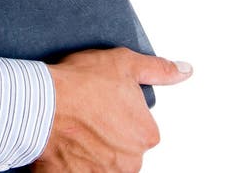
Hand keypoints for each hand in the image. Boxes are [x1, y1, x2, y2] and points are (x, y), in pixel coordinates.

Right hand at [32, 47, 192, 171]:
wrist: (42, 103)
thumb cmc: (82, 83)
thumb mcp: (124, 63)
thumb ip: (158, 69)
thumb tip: (184, 70)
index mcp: (146, 135)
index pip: (140, 125)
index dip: (120, 109)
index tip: (103, 99)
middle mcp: (130, 161)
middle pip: (122, 146)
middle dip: (106, 132)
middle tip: (86, 111)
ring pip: (101, 159)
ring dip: (89, 147)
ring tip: (72, 124)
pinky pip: (77, 169)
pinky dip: (71, 160)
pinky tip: (63, 141)